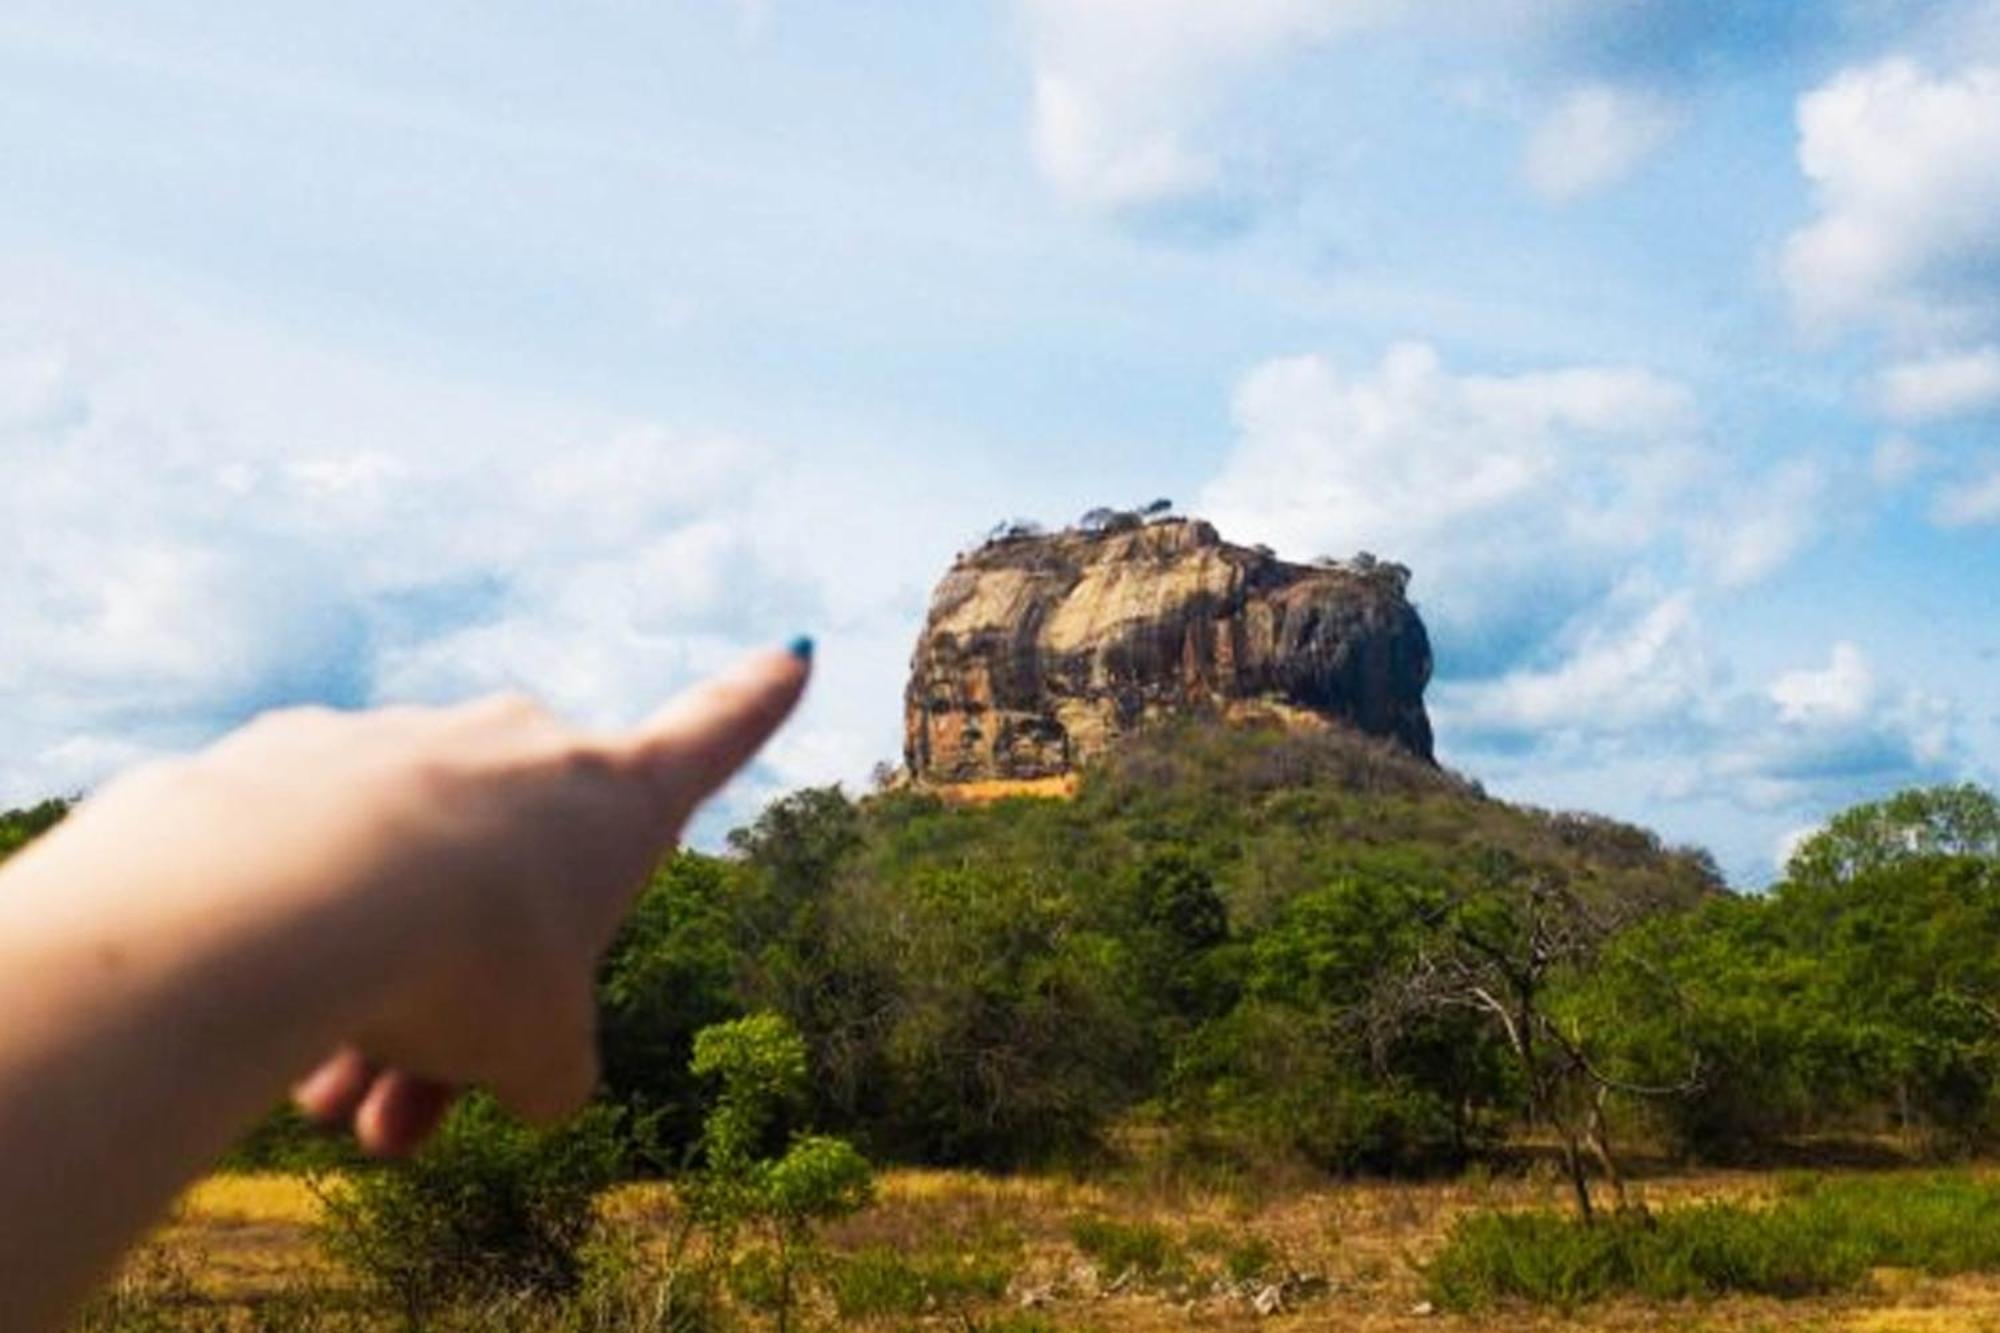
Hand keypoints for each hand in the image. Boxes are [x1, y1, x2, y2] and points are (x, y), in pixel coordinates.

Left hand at [93, 646, 808, 1155]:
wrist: (293, 898)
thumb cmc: (461, 966)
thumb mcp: (540, 1052)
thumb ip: (549, 1064)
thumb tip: (523, 1077)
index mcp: (616, 796)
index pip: (712, 736)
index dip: (759, 702)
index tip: (797, 647)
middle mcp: (518, 746)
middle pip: (512, 886)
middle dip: (470, 999)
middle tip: (407, 1116)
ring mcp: (402, 739)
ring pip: (404, 881)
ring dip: (376, 996)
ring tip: (333, 1107)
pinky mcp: (289, 754)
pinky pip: (313, 852)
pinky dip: (301, 928)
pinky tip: (270, 1004)